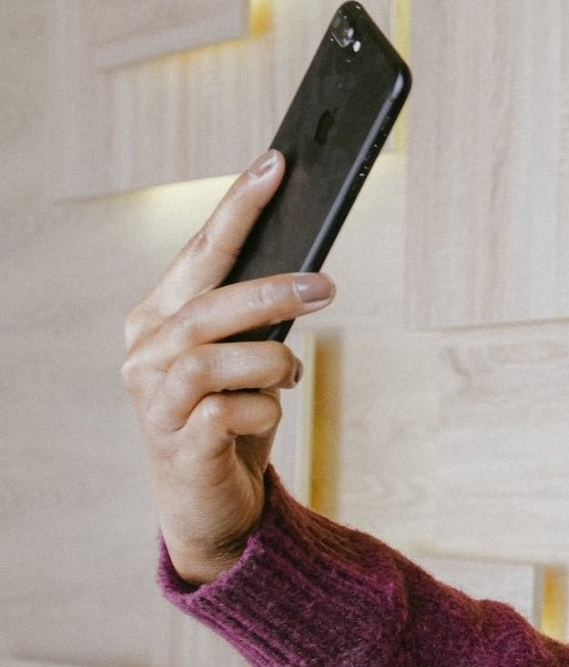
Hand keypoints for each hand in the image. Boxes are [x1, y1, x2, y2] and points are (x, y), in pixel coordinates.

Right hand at [121, 150, 333, 584]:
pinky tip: (267, 416)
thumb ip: (256, 319)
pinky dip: (266, 410)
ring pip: (218, 357)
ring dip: (272, 362)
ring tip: (290, 377)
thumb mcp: (243, 360)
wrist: (208, 501)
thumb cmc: (230, 418)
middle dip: (273, 291)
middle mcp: (145, 353)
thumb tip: (309, 271)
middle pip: (210, 303)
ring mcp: (155, 400)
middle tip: (326, 288)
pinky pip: (234, 411)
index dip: (238, 207)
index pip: (200, 252)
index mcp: (158, 319)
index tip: (275, 164)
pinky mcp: (179, 444)